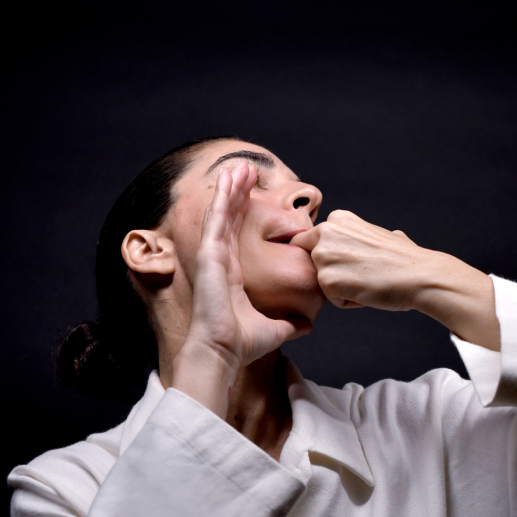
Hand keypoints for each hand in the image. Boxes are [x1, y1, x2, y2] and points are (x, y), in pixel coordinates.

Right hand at [172, 162, 302, 409]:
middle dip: (237, 193)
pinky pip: (215, 220)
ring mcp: (212, 258)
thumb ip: (289, 324)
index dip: (243, 213)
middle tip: (246, 169)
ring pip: (221, 214)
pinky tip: (228, 179)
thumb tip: (307, 325)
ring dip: (230, 189)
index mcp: (232, 276)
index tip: (252, 194)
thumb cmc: (242, 344)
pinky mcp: (209, 256)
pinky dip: (222, 198)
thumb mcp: (275, 329)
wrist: (223, 351)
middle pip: (229, 219)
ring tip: (239, 164)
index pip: (237, 235)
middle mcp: (221, 263)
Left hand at [291, 210, 500, 349]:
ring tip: (367, 282)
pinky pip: (331, 298)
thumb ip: (371, 236)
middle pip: (313, 264)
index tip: (354, 263)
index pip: (314, 243)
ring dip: (342, 288)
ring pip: (322, 281)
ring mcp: (323, 255)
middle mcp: (325, 232)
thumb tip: (393, 237)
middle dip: (331, 272)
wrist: (419, 276)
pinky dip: (347, 301)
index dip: (332, 258)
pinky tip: (367, 291)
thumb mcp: (387, 235)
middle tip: (362, 274)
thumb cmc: (407, 260)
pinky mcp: (326, 279)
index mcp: (338, 219)